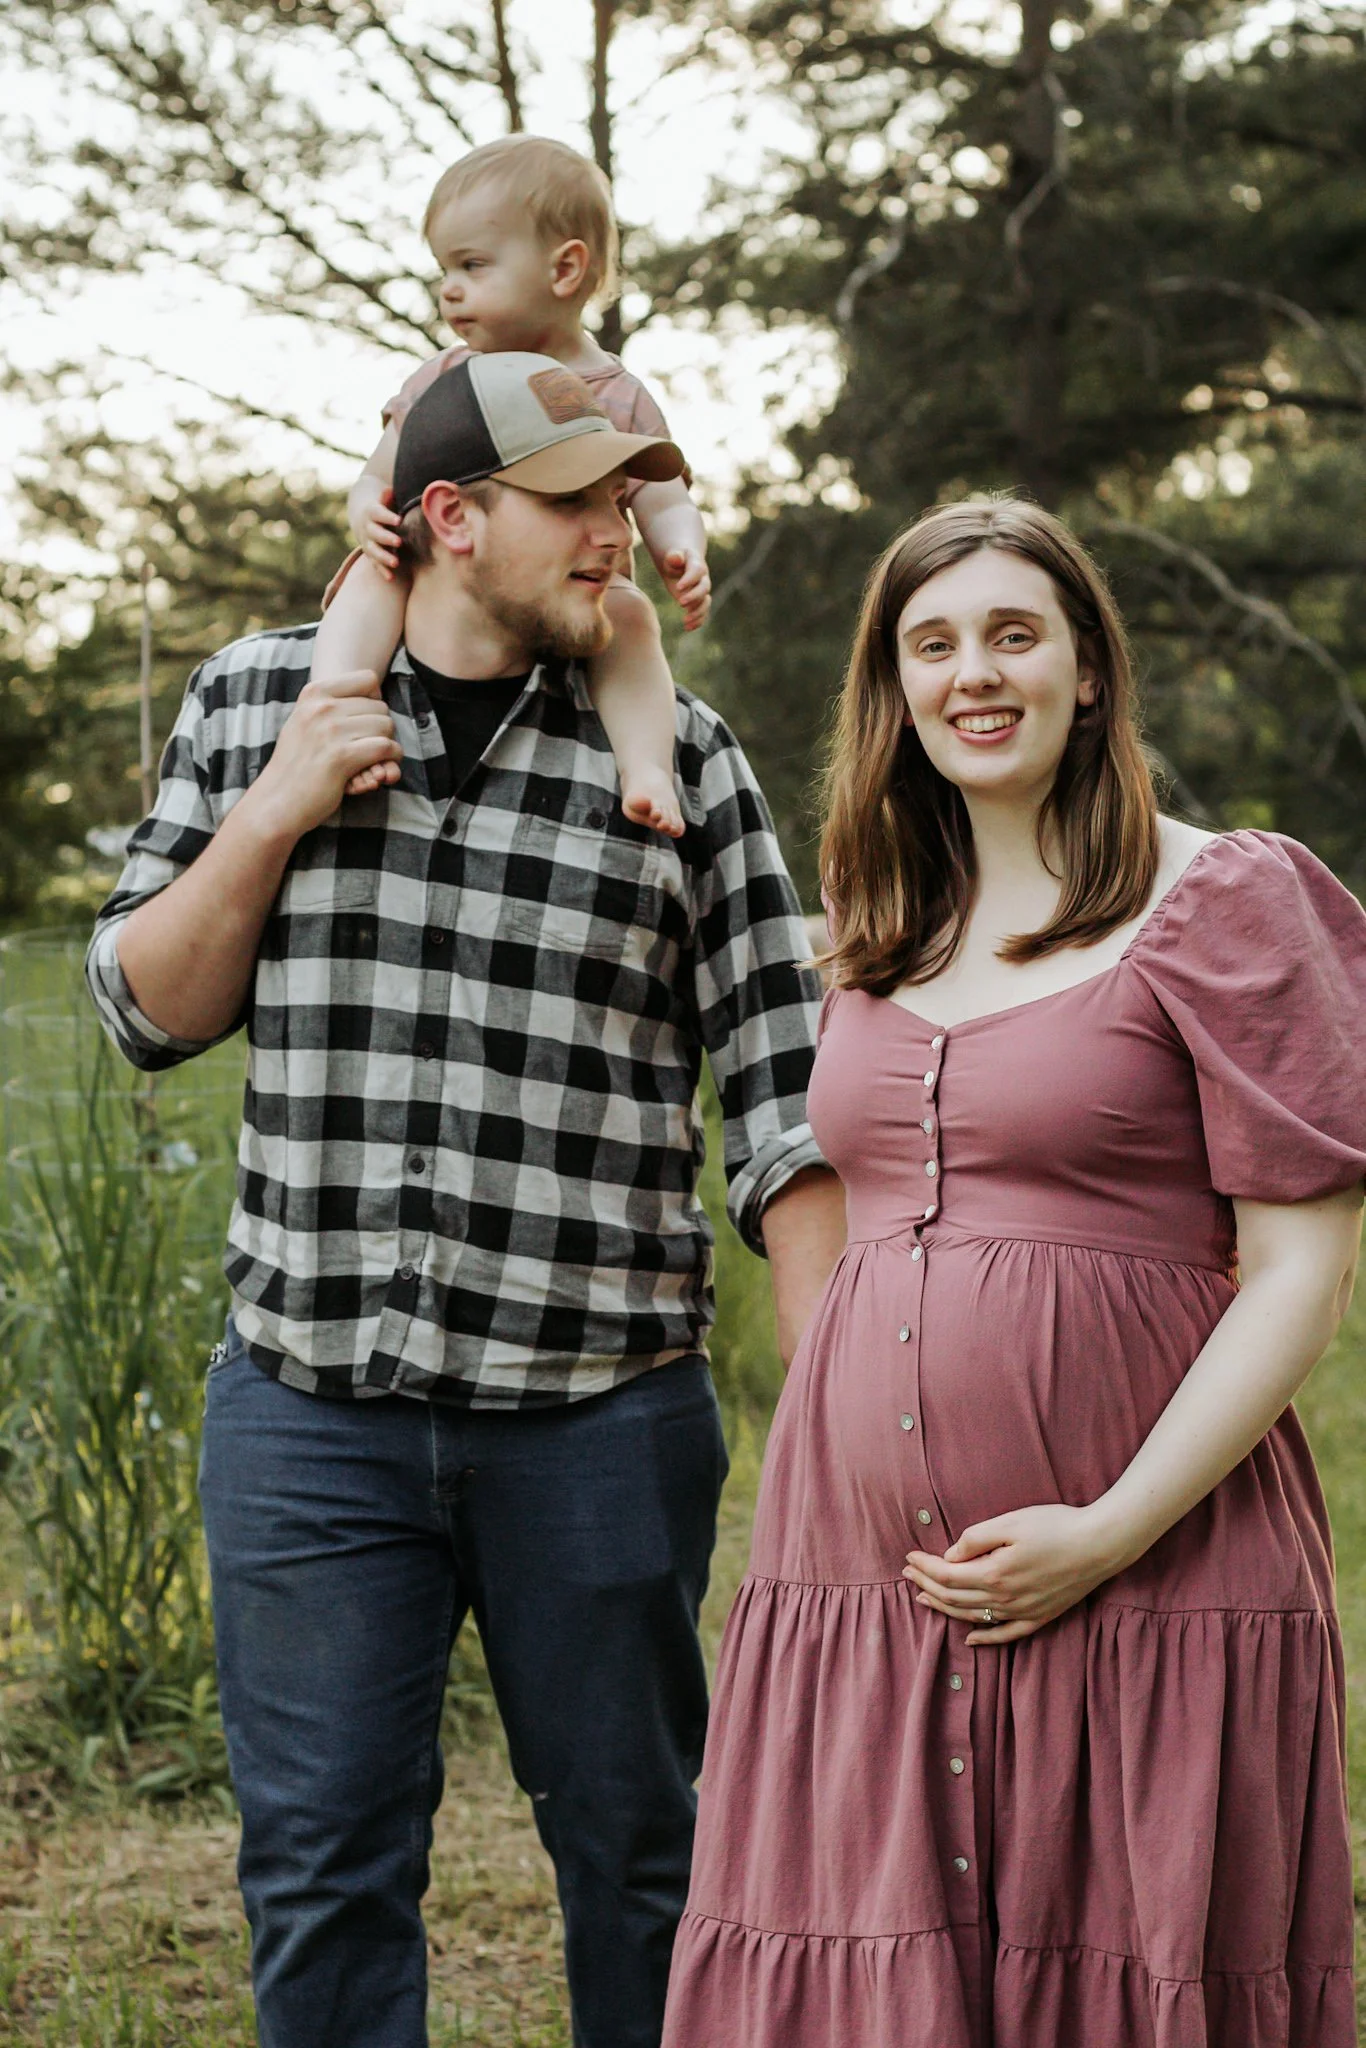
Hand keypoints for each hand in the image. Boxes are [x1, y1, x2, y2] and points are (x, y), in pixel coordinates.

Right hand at [247, 671, 402, 841]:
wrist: (278, 801)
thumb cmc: (296, 765)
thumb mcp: (304, 721)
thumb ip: (331, 705)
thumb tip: (375, 696)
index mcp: (313, 694)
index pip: (368, 678)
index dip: (375, 699)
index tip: (367, 719)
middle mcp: (321, 708)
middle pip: (380, 706)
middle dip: (382, 728)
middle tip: (371, 746)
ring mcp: (331, 731)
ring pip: (386, 726)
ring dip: (388, 744)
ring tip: (376, 758)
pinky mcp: (342, 757)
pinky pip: (386, 747)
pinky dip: (391, 758)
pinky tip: (383, 768)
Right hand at [359, 487, 401, 579]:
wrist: (364, 517)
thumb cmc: (382, 506)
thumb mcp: (384, 499)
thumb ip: (387, 497)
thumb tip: (389, 490)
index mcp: (371, 512)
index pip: (378, 514)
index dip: (387, 517)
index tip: (398, 519)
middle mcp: (368, 528)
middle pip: (375, 534)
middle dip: (386, 538)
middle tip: (399, 542)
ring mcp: (368, 542)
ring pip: (374, 550)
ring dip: (384, 557)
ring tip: (396, 563)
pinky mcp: (371, 554)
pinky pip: (375, 563)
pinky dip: (382, 570)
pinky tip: (391, 577)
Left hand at [662, 548, 710, 630]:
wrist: (682, 566)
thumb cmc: (675, 561)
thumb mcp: (672, 556)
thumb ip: (674, 557)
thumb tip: (675, 558)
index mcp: (697, 564)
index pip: (697, 571)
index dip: (690, 579)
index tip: (678, 588)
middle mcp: (703, 578)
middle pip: (704, 588)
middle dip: (694, 596)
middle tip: (680, 603)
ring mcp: (703, 591)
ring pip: (705, 603)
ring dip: (697, 613)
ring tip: (685, 621)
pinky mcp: (699, 602)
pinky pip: (703, 613)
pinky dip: (698, 621)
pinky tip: (687, 628)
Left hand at [902, 1502, 1126, 1645]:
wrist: (1100, 1545)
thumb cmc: (1056, 1526)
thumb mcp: (1010, 1522)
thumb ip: (975, 1539)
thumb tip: (949, 1556)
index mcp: (994, 1574)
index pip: (946, 1575)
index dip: (923, 1567)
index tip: (908, 1557)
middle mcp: (1005, 1599)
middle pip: (954, 1597)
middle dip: (926, 1585)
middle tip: (907, 1574)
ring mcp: (1023, 1612)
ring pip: (973, 1617)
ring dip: (944, 1609)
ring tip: (923, 1599)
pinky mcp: (1040, 1617)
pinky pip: (1006, 1635)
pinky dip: (984, 1638)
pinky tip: (970, 1639)